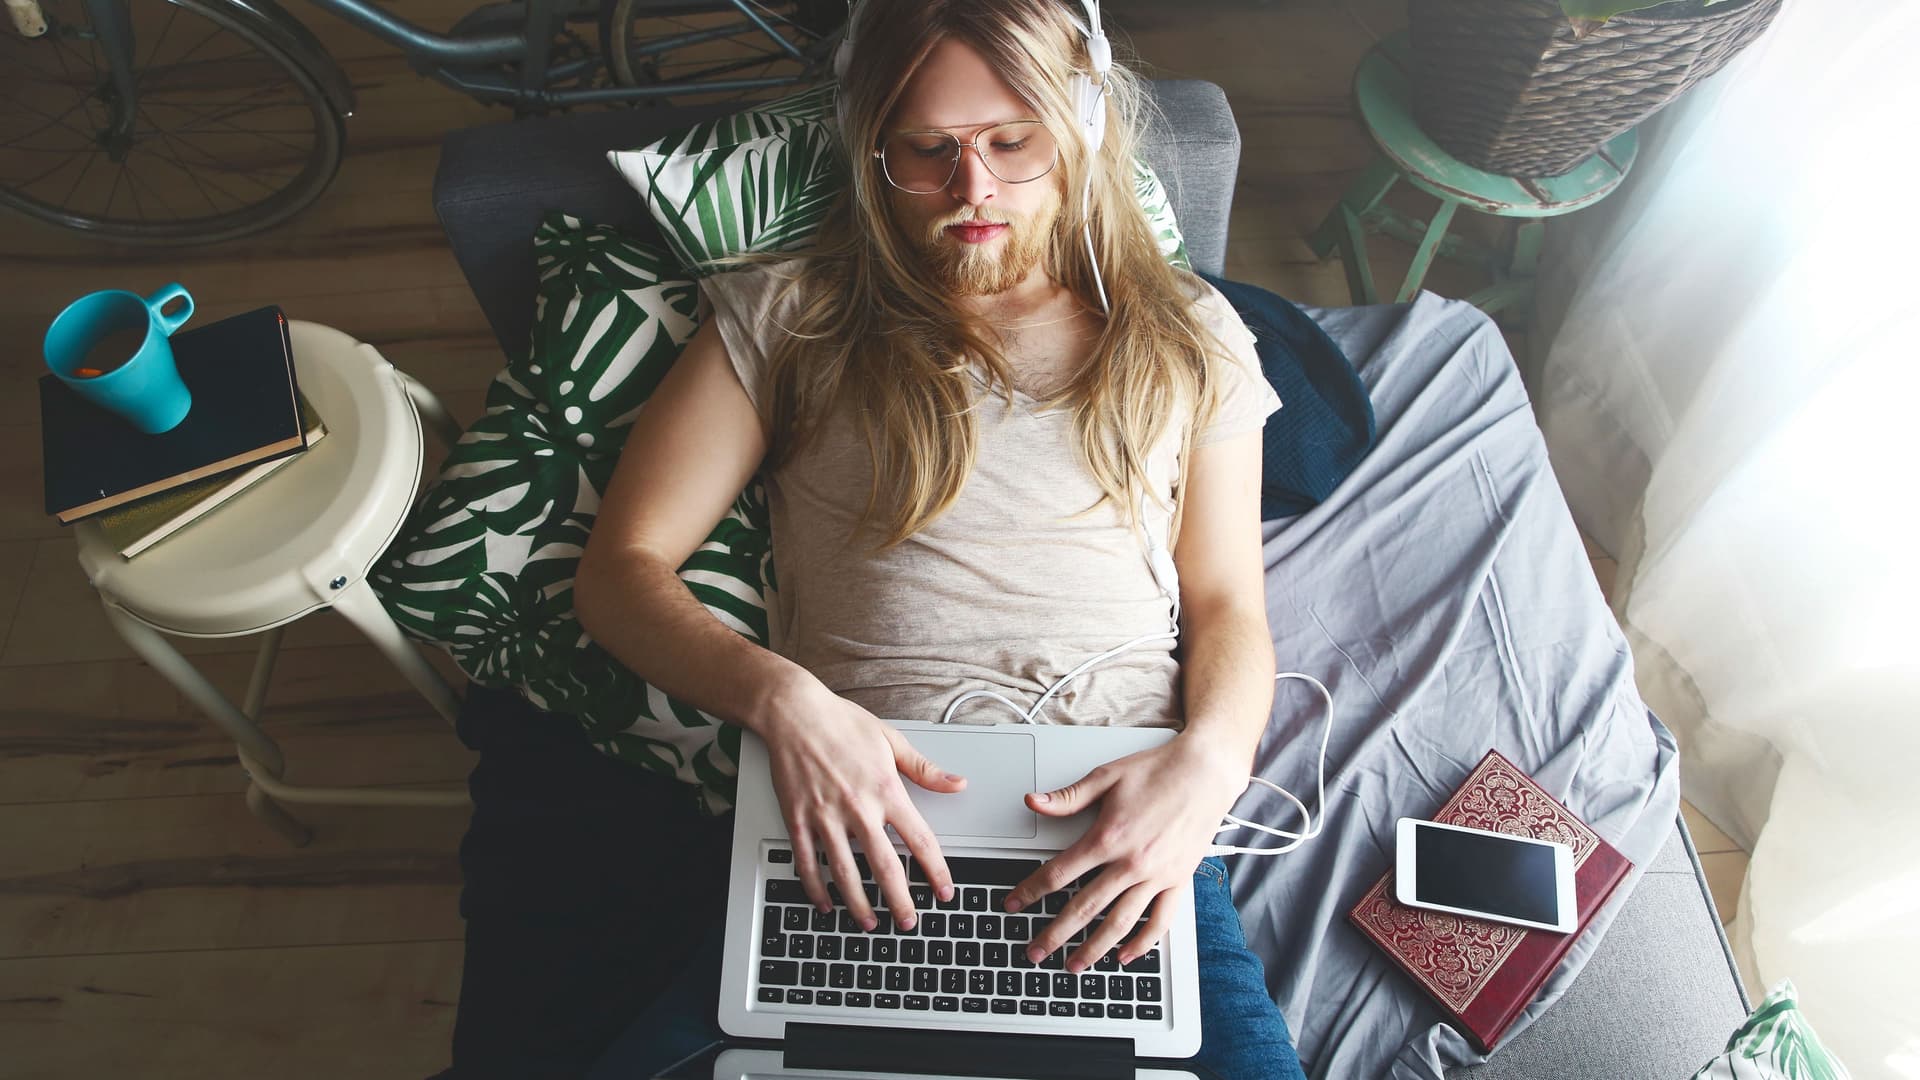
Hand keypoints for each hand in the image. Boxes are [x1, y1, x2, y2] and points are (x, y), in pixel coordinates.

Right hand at [759, 681, 960, 932]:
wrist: (793, 712)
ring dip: (858, 905)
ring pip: (845, 874)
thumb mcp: (891, 740)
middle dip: (899, 901)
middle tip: (909, 923)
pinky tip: (825, 903)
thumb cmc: (841, 722)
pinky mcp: (798, 819)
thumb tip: (956, 783)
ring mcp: (825, 817)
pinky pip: (808, 862)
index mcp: (886, 790)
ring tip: (870, 924)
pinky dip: (816, 888)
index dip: (936, 870)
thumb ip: (924, 769)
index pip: (920, 840)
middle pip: (884, 867)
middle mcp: (858, 808)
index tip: (944, 891)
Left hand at [1004, 734, 1248, 971]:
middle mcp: (1131, 862)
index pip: (1058, 873)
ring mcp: (1157, 875)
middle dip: (1054, 933)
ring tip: (1074, 965)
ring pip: (1120, 922)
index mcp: (1107, 837)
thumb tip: (1033, 802)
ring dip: (1094, 948)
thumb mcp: (1106, 776)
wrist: (1206, 772)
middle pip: (1083, 907)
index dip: (1030, 891)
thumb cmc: (1158, 771)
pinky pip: (1160, 920)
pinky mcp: (1179, 880)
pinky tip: (1125, 956)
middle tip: (1035, 951)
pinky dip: (1143, 942)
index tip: (1014, 905)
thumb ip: (1068, 797)